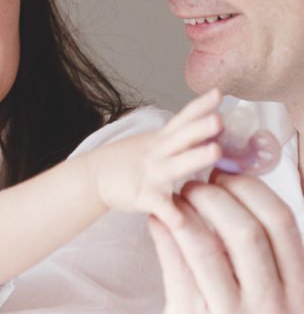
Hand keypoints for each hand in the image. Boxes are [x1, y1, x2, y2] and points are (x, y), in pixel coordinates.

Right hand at [98, 89, 222, 225]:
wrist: (94, 177)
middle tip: (219, 119)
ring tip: (215, 151)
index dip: (200, 106)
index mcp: (162, 140)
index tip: (219, 93)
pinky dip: (169, 212)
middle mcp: (158, 153)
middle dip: (201, 127)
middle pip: (182, 137)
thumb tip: (216, 131)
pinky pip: (158, 205)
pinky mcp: (142, 197)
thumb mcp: (153, 143)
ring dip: (195, 157)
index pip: (183, 118)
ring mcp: (151, 174)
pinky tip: (180, 220)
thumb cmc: (130, 161)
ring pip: (176, 165)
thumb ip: (181, 138)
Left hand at [149, 174, 303, 313]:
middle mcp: (269, 305)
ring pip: (205, 249)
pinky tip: (155, 219)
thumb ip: (255, 248)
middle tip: (192, 183)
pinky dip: (163, 235)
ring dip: (183, 214)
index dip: (250, 190)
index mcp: (295, 288)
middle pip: (245, 232)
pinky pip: (174, 268)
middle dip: (214, 197)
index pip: (281, 224)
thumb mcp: (267, 291)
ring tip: (171, 198)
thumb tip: (228, 180)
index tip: (225, 174)